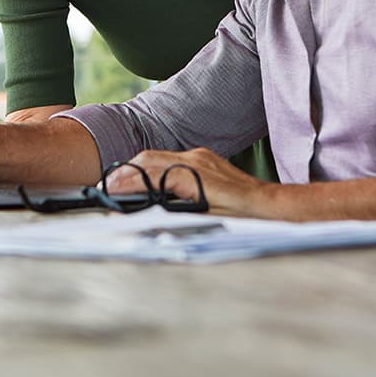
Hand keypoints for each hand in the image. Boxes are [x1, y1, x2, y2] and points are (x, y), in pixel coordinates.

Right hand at [106, 147, 267, 216]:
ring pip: (158, 155)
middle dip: (126, 171)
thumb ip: (176, 212)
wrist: (268, 205)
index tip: (111, 190)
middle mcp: (195, 160)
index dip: (129, 182)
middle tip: (107, 185)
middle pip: (150, 159)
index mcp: (195, 176)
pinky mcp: (203, 159)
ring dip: (136, 167)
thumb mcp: (207, 220)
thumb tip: (148, 211)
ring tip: (119, 181)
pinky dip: (151, 166)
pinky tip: (144, 176)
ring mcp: (199, 157)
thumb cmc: (243, 218)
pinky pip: (170, 157)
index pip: (153, 174)